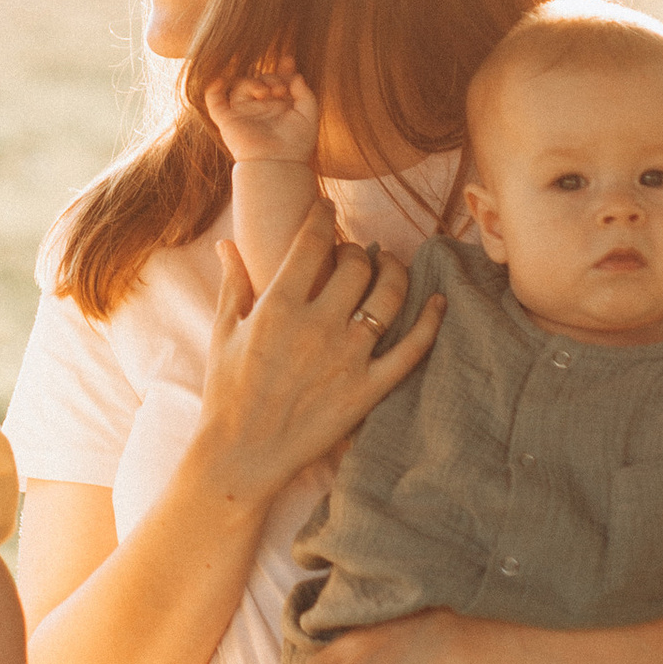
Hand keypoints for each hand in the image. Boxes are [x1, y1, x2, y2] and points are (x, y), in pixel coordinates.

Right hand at [194, 203, 443, 500]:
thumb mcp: (224, 332)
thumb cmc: (227, 393)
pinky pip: (412, 349)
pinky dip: (431, 322)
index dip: (323, 216)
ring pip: (389, 297)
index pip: (312, 242)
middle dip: (357, 248)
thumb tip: (226, 244)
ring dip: (394, 272)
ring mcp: (348, 357)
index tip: (328, 208)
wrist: (242, 454)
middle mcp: (318, 325)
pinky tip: (438, 302)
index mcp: (278, 306)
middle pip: (356, 264)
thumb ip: (233, 284)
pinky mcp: (368, 389)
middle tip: (353, 252)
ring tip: (388, 266)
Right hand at [211, 62, 322, 168]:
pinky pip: (214, 100)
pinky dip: (213, 88)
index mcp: (280, 107)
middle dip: (271, 78)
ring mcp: (243, 113)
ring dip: (252, 82)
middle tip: (280, 89)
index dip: (282, 69)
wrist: (277, 164)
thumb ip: (305, 93)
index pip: (278, 82)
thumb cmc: (296, 144)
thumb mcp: (309, 115)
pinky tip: (222, 78)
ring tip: (264, 92)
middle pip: (261, 80)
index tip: (288, 59)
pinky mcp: (227, 120)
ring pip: (240, 85)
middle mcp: (260, 108)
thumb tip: (296, 75)